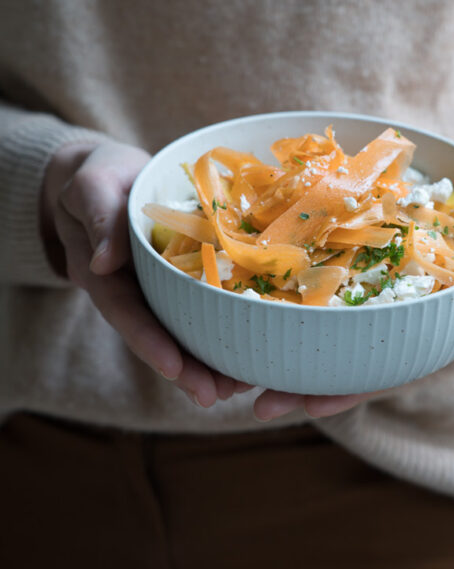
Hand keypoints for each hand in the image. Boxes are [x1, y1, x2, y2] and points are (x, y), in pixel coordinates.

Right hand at [41, 140, 251, 406]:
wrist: (110, 173)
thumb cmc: (99, 174)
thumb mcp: (93, 185)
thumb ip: (98, 218)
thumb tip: (103, 264)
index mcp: (102, 272)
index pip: (125, 312)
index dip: (149, 342)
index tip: (174, 367)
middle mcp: (128, 290)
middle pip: (155, 335)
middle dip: (184, 369)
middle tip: (216, 395)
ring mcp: (152, 290)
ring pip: (177, 331)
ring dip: (204, 362)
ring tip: (237, 388)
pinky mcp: (176, 282)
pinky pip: (196, 310)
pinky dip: (217, 332)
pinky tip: (246, 352)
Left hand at [252, 269, 453, 421]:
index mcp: (411, 338)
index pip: (376, 373)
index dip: (346, 392)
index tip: (313, 407)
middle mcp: (377, 329)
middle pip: (332, 363)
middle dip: (296, 386)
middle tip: (257, 404)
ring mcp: (354, 305)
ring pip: (309, 338)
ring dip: (272, 356)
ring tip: (228, 374)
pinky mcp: (335, 273)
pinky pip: (298, 294)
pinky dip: (270, 307)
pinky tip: (235, 313)